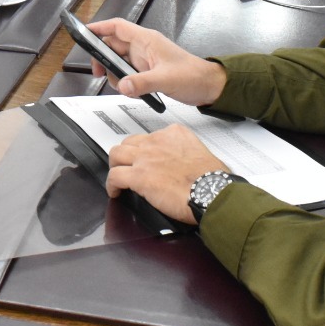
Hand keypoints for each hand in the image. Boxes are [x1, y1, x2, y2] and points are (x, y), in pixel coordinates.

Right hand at [87, 18, 226, 105]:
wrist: (208, 86)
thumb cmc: (193, 75)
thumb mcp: (165, 79)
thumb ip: (142, 82)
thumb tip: (123, 84)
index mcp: (147, 40)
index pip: (117, 27)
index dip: (100, 27)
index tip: (84, 32)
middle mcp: (144, 47)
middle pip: (113, 45)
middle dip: (103, 58)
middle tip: (98, 71)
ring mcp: (144, 59)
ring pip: (119, 61)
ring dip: (115, 73)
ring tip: (121, 85)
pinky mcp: (147, 71)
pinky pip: (127, 73)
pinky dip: (124, 81)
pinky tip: (131, 89)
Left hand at [106, 125, 227, 224]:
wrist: (212, 191)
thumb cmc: (213, 179)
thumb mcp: (201, 154)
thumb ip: (187, 153)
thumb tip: (184, 166)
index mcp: (173, 134)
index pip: (150, 137)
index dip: (145, 150)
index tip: (147, 159)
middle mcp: (157, 141)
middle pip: (130, 143)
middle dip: (126, 155)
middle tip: (128, 166)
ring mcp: (145, 157)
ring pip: (117, 154)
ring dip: (115, 166)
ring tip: (117, 176)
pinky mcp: (138, 176)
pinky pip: (115, 177)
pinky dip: (111, 185)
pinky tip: (115, 192)